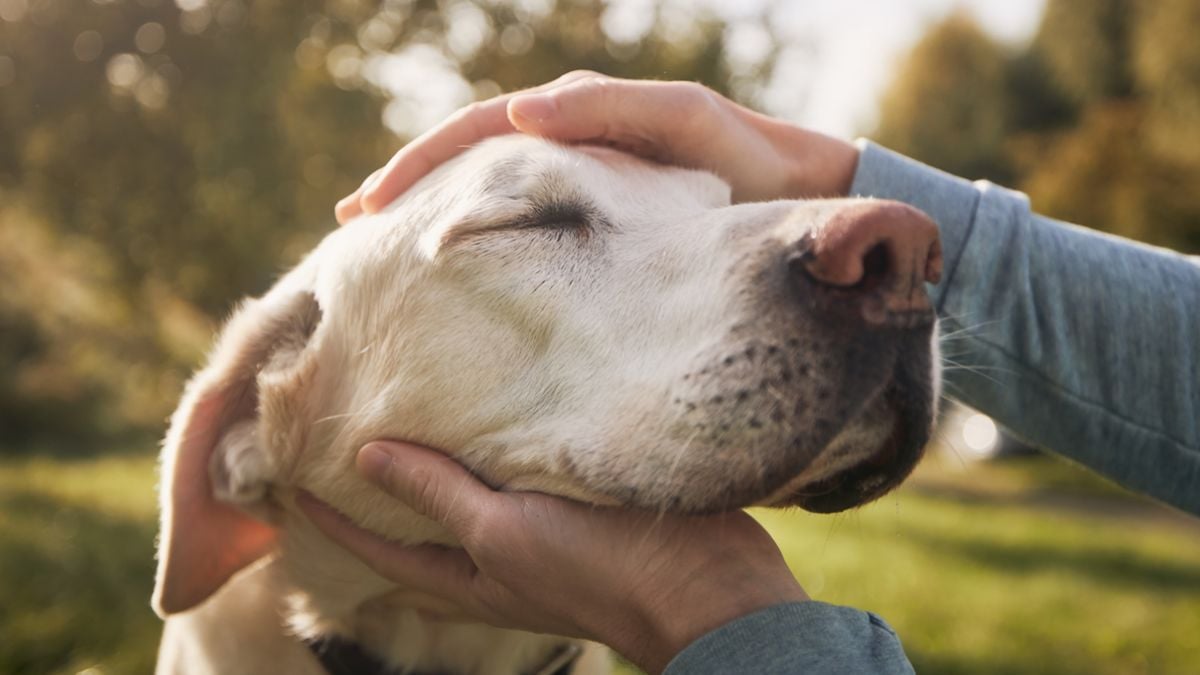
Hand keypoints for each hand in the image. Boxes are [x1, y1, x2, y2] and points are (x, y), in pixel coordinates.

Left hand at [298, 441, 807, 673]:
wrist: (705, 584)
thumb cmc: (597, 567)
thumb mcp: (504, 532)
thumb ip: (439, 495)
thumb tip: (365, 456)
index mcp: (472, 575)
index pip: (382, 547)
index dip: (333, 519)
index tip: (290, 479)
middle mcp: (498, 558)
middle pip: (422, 524)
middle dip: (381, 490)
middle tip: (341, 441)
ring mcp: (540, 534)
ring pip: (471, 496)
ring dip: (438, 463)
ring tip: (407, 416)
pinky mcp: (579, 505)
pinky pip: (520, 474)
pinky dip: (494, 448)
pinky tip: (494, 411)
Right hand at [335, 72, 859, 222]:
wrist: (798, 197)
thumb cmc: (747, 160)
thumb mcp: (686, 124)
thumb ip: (614, 112)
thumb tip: (524, 115)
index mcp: (579, 116)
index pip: (480, 133)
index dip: (421, 165)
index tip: (372, 205)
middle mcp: (570, 144)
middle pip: (469, 159)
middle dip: (409, 187)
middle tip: (353, 225)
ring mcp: (581, 184)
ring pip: (490, 194)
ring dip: (436, 213)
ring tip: (384, 248)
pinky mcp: (599, 223)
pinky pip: (526, 225)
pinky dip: (483, 237)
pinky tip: (457, 271)